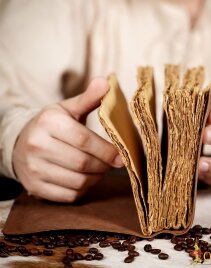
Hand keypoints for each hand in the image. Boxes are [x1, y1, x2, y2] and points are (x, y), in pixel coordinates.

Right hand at [13, 78, 122, 201]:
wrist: (20, 143)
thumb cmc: (52, 124)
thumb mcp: (68, 108)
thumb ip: (89, 98)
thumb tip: (107, 82)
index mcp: (49, 122)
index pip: (84, 140)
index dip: (107, 150)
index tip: (122, 156)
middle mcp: (37, 145)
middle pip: (82, 163)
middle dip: (104, 165)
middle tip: (114, 163)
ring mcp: (34, 169)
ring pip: (78, 182)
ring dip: (96, 178)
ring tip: (100, 169)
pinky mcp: (35, 187)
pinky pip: (68, 195)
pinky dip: (83, 189)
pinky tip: (86, 178)